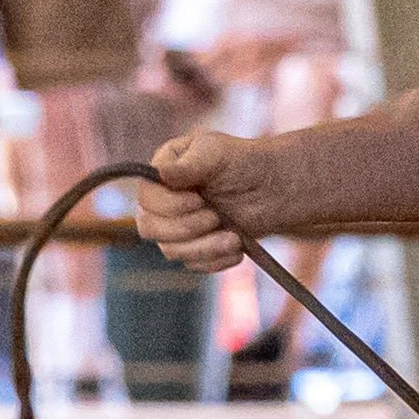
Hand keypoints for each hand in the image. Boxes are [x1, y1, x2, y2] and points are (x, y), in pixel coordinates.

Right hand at [131, 128, 284, 271]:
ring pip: (171, 251)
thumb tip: (161, 172)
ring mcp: (176, 228)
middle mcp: (162, 202)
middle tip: (215, 217)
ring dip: (203, 247)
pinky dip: (216, 259)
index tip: (199, 200)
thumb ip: (188, 165)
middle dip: (185, 227)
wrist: (272, 190)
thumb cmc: (242, 162)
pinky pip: (194, 264)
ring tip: (233, 238)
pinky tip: (237, 248)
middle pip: (150, 228)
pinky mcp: (195, 248)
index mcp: (161, 174)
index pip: (146, 198)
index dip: (169, 205)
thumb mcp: (215, 153)